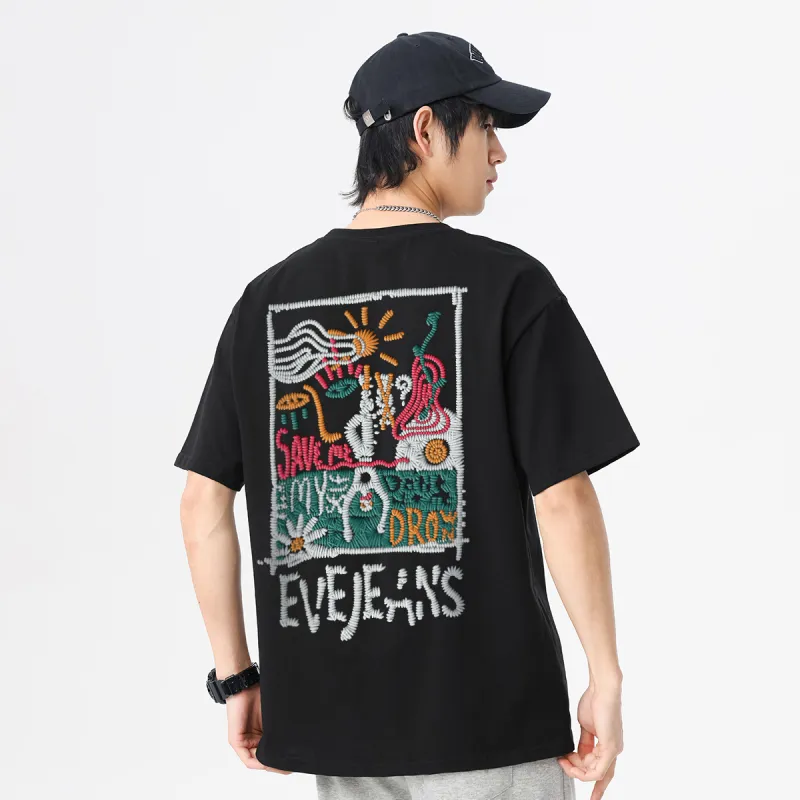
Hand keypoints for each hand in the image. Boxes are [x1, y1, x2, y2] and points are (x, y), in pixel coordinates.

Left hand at [226, 684, 292, 773]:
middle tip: (291, 765)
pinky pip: (248, 760)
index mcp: (262, 735)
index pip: (273, 753)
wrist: (244, 685)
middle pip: (266, 761)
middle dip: (278, 765)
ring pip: (258, 762)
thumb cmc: (259, 696)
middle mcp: (253, 741)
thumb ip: (280, 728)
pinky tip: (269, 761)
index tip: (296, 759)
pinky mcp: (236, 741)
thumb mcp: (274, 715)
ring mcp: (244, 742)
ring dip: (270, 765)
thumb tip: (297, 741)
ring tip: (283, 763)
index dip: (283, 760)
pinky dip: (259, 763)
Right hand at [557, 680, 622, 799]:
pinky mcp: (611, 748)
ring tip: (563, 759)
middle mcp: (614, 750)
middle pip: (598, 775)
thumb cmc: (594, 701)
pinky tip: (571, 763)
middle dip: (580, 777)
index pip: (603, 771)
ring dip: (576, 770)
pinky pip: (598, 770)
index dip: (596, 786)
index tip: (591, 798)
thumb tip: (577, 756)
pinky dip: (584, 771)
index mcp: (608, 744)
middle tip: (562, 765)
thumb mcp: (586, 726)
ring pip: (595, 774)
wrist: (602, 689)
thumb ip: (583, 742)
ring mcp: (614, 750)